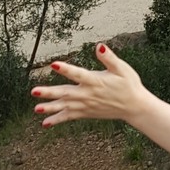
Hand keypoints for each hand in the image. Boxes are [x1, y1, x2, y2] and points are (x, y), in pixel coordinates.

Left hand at [32, 45, 146, 127]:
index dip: (65, 69)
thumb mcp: (122, 69)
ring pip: (64, 106)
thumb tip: (100, 46)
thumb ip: (109, 58)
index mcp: (95, 81)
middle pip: (65, 93)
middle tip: (34, 91)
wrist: (134, 106)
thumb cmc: (129, 84)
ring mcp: (86, 105)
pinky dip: (58, 120)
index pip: (78, 74)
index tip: (53, 65)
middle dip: (49, 93)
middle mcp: (88, 94)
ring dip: (50, 108)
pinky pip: (70, 117)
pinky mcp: (86, 113)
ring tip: (36, 109)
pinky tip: (45, 123)